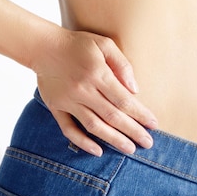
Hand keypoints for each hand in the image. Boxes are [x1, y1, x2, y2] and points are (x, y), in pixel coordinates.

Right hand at [33, 28, 157, 155]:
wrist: (42, 46)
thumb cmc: (78, 44)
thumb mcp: (104, 44)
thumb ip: (122, 65)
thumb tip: (135, 90)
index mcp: (98, 74)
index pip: (124, 100)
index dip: (140, 114)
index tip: (153, 125)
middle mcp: (84, 90)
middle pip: (112, 116)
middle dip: (133, 131)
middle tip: (148, 143)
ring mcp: (69, 101)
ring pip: (94, 126)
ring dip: (114, 139)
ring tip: (130, 149)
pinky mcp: (56, 107)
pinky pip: (69, 129)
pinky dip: (82, 142)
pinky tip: (98, 151)